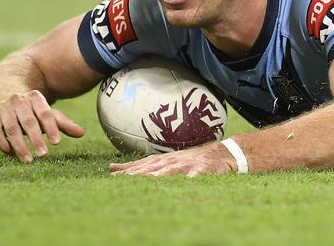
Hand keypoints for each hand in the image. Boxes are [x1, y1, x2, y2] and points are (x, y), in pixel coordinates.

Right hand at [0, 90, 84, 162]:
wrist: (1, 95)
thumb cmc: (30, 110)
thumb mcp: (46, 113)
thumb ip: (62, 123)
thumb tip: (82, 133)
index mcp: (35, 97)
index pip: (45, 113)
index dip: (51, 128)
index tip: (57, 143)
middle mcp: (18, 101)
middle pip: (28, 121)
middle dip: (36, 139)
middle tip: (44, 155)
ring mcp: (2, 109)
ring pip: (11, 128)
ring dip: (20, 146)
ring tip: (29, 160)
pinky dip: (3, 144)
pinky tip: (12, 154)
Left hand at [109, 142, 236, 176]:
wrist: (221, 153)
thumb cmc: (190, 159)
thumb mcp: (166, 161)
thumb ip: (142, 165)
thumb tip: (112, 169)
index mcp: (164, 160)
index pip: (142, 164)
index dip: (128, 169)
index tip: (112, 173)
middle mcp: (173, 161)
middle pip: (153, 167)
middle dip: (139, 172)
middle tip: (124, 178)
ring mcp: (187, 165)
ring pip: (172, 170)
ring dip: (160, 174)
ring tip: (149, 180)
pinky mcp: (202, 170)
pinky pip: (196, 175)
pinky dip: (191, 178)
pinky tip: (187, 181)